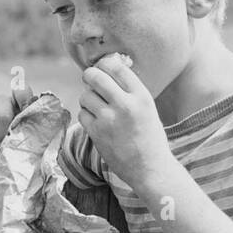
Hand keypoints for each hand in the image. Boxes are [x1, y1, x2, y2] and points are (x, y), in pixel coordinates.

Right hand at [0, 83, 36, 163]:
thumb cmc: (7, 149)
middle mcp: (2, 100)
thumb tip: (36, 127)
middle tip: (1, 148)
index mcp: (19, 105)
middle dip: (2, 136)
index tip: (23, 112)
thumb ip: (28, 131)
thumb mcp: (20, 141)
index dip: (23, 99)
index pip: (22, 92)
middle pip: (3, 115)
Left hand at [79, 54, 173, 190]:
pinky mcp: (97, 133)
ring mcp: (109, 120)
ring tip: (96, 105)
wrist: (150, 168)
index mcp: (141, 96)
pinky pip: (82, 114)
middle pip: (95, 77)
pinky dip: (86, 114)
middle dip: (89, 75)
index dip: (104, 63)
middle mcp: (125, 105)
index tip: (102, 67)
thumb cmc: (150, 137)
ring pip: (86, 95)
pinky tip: (95, 120)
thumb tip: (107, 69)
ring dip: (87, 98)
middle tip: (90, 79)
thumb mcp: (147, 108)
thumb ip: (130, 90)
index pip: (116, 67)